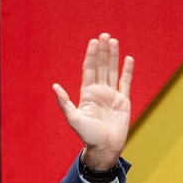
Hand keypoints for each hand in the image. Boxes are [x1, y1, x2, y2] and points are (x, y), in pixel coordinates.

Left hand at [52, 33, 133, 169]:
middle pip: (101, 66)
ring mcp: (112, 95)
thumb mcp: (73, 119)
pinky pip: (126, 82)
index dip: (91, 56)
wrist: (105, 147)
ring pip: (112, 71)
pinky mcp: (123, 101)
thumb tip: (55, 87)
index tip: (94, 42)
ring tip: (114, 41)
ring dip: (113, 56)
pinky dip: (127, 71)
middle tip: (104, 35)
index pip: (89, 70)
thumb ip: (65, 103)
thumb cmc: (88, 135)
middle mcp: (99, 91)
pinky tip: (128, 59)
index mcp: (87, 94)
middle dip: (103, 51)